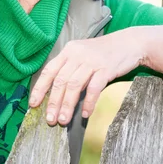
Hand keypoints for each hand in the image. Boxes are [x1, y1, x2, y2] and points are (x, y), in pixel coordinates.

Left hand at [28, 31, 146, 125]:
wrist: (129, 43)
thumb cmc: (103, 52)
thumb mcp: (82, 54)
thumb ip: (70, 68)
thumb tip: (55, 93)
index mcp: (68, 51)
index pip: (49, 70)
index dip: (40, 88)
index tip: (33, 104)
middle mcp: (77, 54)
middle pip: (60, 81)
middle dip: (53, 102)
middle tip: (50, 119)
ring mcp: (92, 61)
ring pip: (74, 85)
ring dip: (67, 105)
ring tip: (64, 120)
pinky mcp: (106, 68)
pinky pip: (94, 88)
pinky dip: (88, 102)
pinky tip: (85, 113)